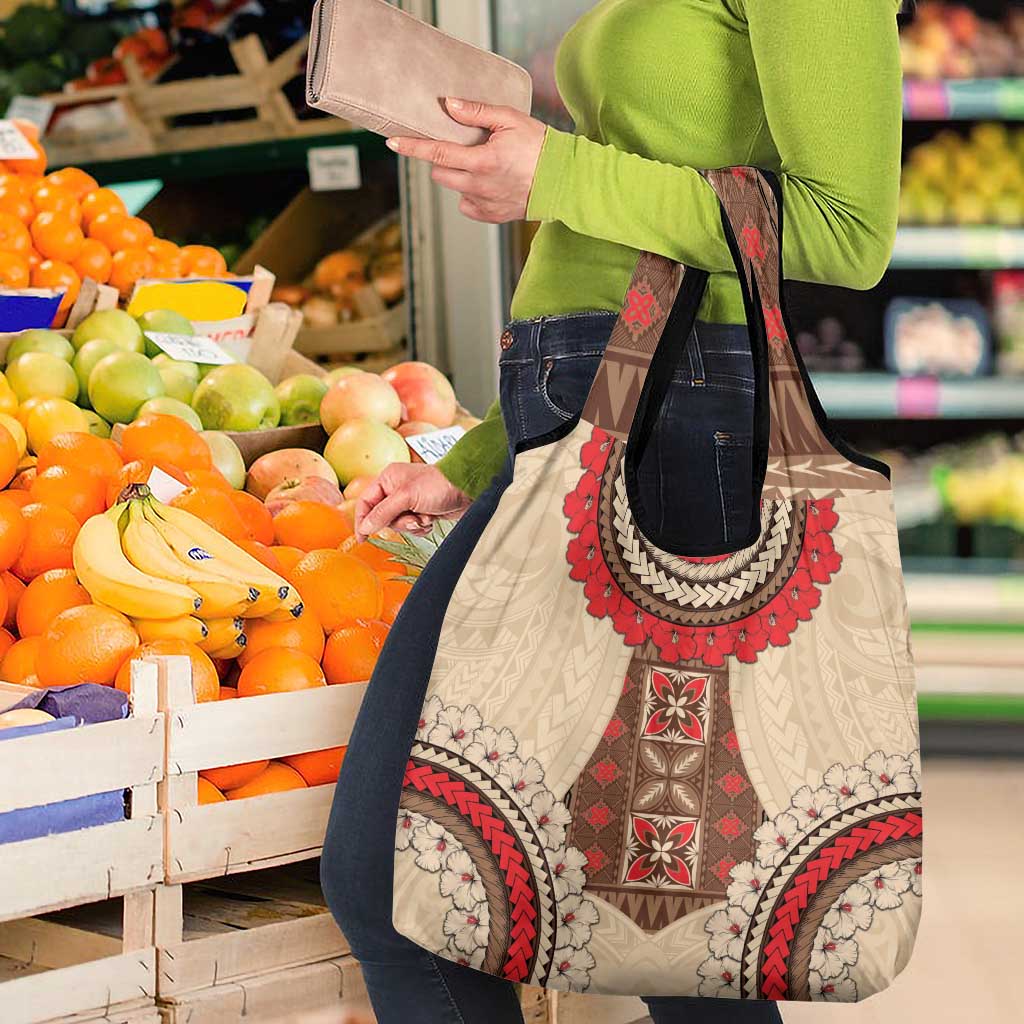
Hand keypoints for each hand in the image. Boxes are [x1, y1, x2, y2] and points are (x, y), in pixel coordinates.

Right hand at [354, 463, 471, 540]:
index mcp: (388, 479)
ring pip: (398, 524)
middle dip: (398, 522)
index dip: (362, 520)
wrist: (467, 489)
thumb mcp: (406, 497)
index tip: (362, 538)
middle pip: (382, 517)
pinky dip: (421, 527)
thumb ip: (383, 512)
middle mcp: (396, 489)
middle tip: (412, 519)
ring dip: (412, 525)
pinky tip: (431, 519)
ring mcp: (409, 501)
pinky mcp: (421, 511)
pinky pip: (412, 527)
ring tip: (425, 517)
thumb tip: (365, 527)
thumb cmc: (438, 485)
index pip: (366, 502)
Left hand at [385, 97, 546, 222]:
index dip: (412, 147)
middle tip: (460, 147)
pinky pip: (467, 205)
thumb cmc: (540, 146)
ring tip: (481, 164)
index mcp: (482, 161)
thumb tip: (448, 105)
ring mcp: (484, 204)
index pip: (437, 153)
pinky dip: (471, 193)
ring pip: (454, 188)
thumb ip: (476, 112)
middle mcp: (479, 186)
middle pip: (440, 173)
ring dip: (458, 175)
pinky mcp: (491, 216)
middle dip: (442, 159)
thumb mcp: (510, 119)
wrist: (564, 181)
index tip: (393, 143)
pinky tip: (488, 183)